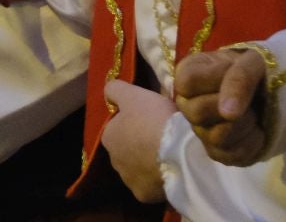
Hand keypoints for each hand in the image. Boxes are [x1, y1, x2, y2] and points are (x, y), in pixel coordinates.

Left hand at [100, 80, 174, 203]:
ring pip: (138, 168)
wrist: (178, 153)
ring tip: (168, 154)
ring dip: (148, 162)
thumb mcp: (134, 94)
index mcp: (109, 136)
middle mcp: (113, 160)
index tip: (151, 118)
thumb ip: (115, 90)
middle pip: (126, 149)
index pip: (118, 126)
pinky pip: (150, 185)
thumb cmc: (153, 119)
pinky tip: (171, 170)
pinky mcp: (144, 195)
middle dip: (139, 143)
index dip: (134, 120)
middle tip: (161, 136)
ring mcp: (128, 180)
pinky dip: (158, 178)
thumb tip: (107, 91)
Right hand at [173, 48, 268, 165]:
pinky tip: (258, 129)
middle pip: (197, 113)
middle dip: (232, 107)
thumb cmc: (256, 70)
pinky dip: (253, 142)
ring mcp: (201, 130)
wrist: (271, 92)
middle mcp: (188, 104)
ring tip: (255, 113)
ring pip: (216, 138)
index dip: (215, 82)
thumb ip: (239, 78)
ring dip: (245, 124)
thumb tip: (228, 113)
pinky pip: (232, 156)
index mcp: (188, 74)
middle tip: (250, 99)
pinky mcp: (217, 151)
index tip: (236, 74)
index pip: (187, 83)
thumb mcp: (253, 61)